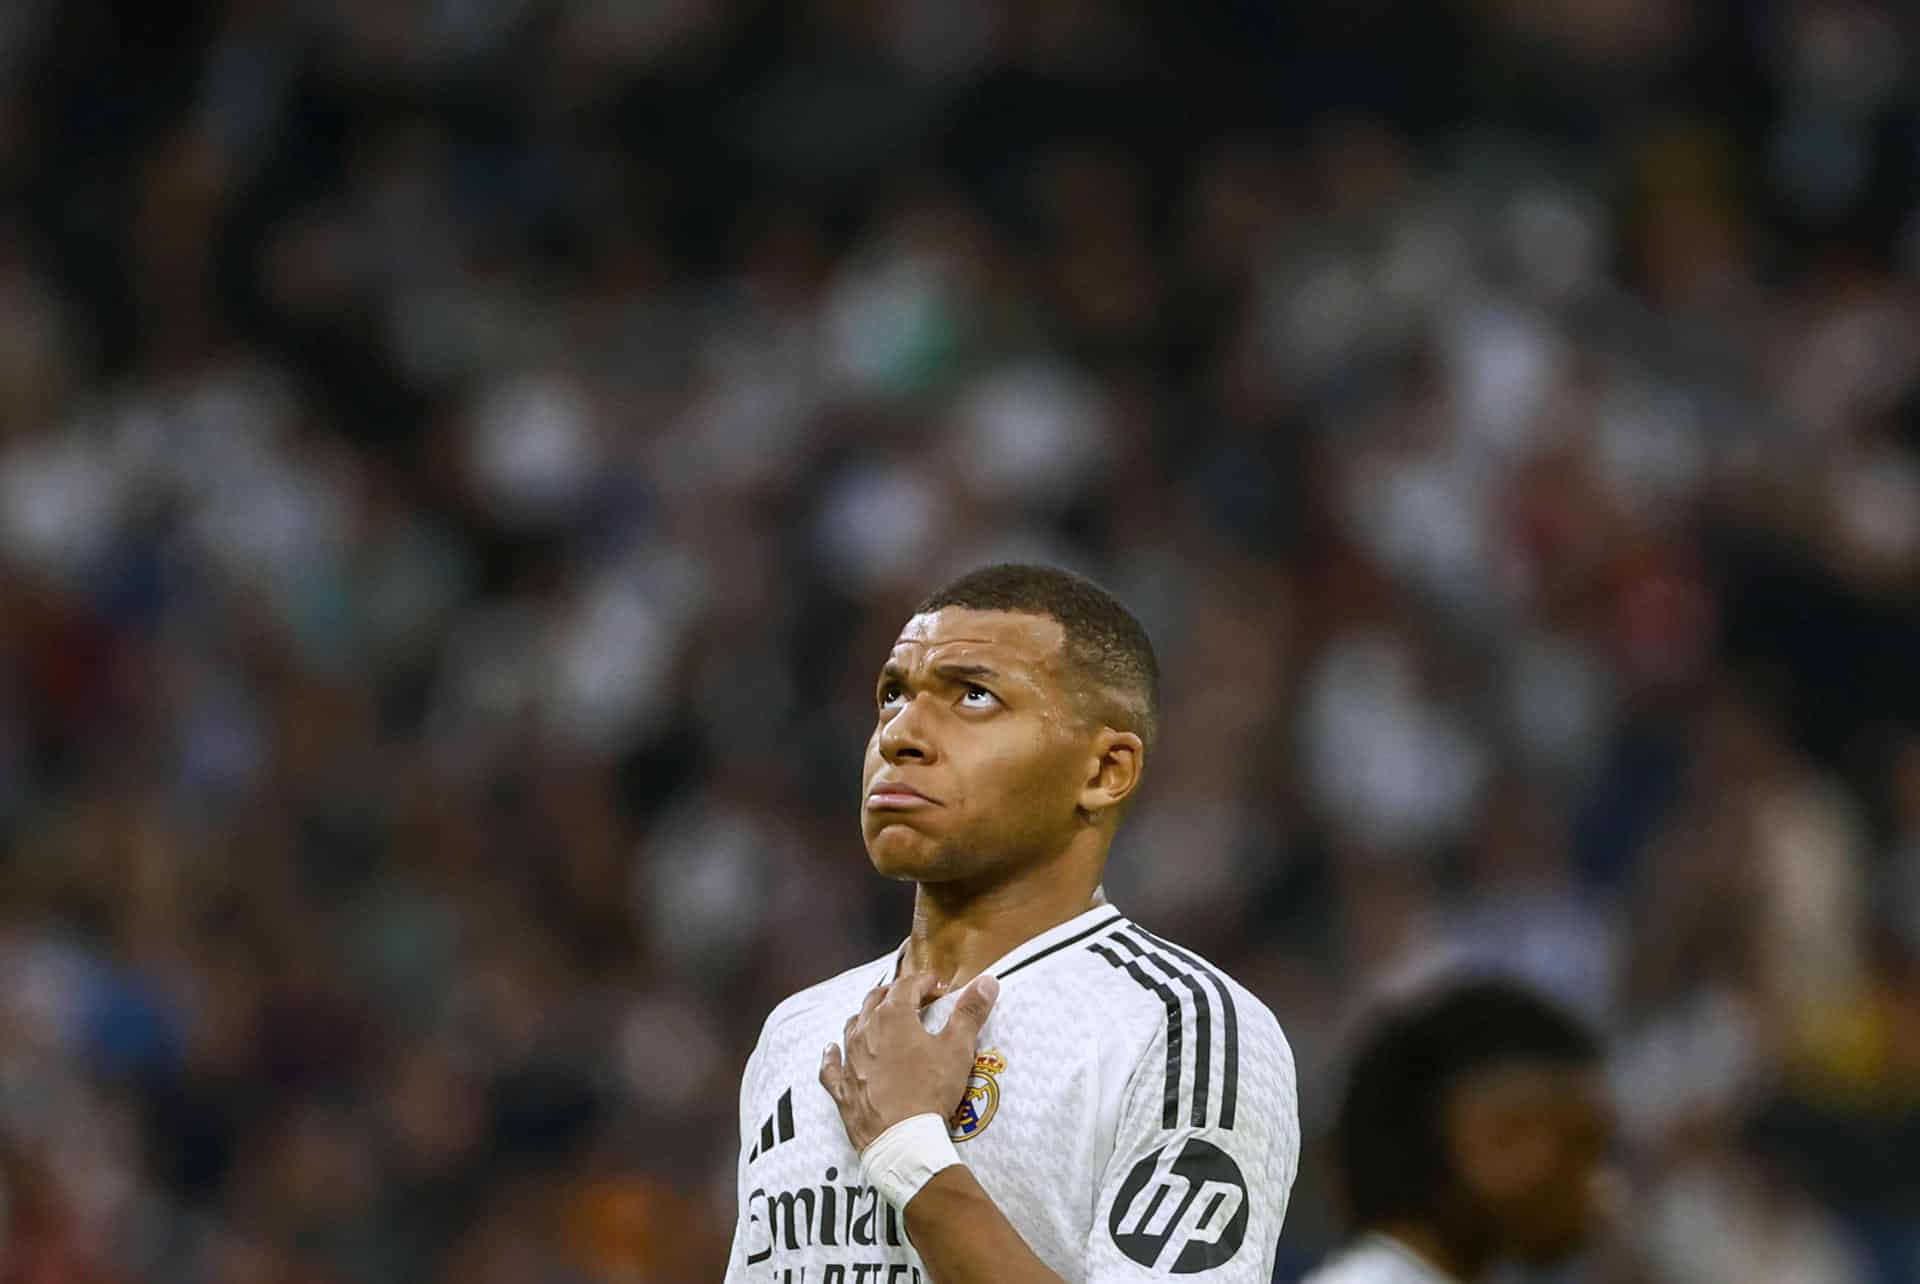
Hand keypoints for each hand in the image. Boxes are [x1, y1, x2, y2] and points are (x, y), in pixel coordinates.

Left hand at [819, 971, 999, 1151]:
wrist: (903, 1141)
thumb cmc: (930, 1091)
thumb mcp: (957, 1049)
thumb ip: (970, 1012)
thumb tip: (986, 982)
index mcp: (892, 1017)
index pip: (906, 986)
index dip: (923, 982)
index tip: (937, 986)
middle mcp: (865, 1032)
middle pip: (876, 1000)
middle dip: (895, 994)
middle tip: (913, 998)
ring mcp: (849, 1060)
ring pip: (852, 1026)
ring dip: (867, 1017)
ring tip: (880, 1018)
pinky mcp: (841, 1088)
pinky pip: (830, 1067)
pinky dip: (832, 1055)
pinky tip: (832, 1050)